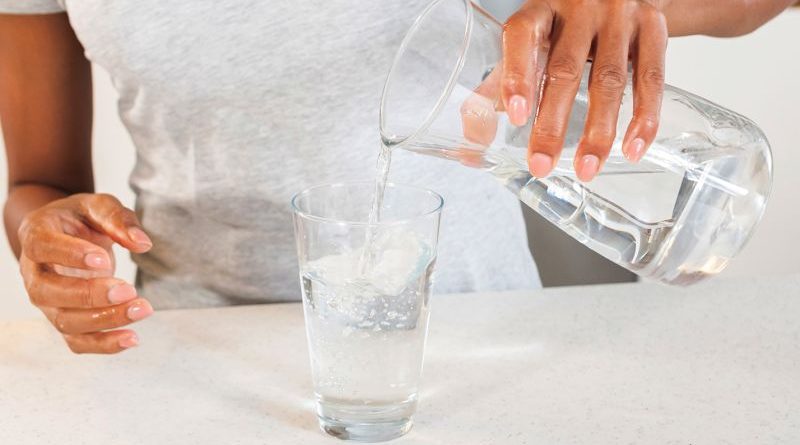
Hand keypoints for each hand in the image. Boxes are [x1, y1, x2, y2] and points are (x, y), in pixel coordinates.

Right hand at [17, 193, 153, 353]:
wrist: (68, 234)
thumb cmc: (81, 219)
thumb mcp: (98, 205)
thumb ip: (118, 219)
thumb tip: (143, 243)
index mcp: (37, 235)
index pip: (43, 248)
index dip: (71, 256)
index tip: (103, 260)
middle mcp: (34, 272)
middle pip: (49, 292)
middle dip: (90, 295)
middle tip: (129, 290)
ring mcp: (47, 301)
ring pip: (65, 321)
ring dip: (105, 320)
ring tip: (142, 309)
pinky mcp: (64, 318)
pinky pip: (77, 341)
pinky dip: (104, 345)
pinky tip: (132, 338)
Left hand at [502, 0, 667, 180]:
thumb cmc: (564, 22)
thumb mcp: (530, 42)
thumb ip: (498, 86)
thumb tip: (471, 146)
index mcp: (539, 8)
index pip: (521, 37)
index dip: (517, 76)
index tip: (516, 116)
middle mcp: (579, 8)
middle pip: (564, 69)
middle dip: (552, 123)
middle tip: (541, 164)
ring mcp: (619, 16)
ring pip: (608, 79)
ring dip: (598, 131)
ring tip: (587, 168)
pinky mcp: (653, 28)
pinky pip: (651, 78)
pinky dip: (643, 117)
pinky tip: (633, 147)